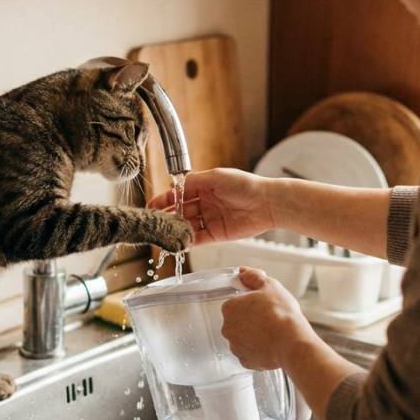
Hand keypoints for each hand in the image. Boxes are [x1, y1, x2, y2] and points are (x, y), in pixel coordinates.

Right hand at [147, 168, 276, 245]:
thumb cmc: (246, 186)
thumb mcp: (216, 177)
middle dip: (167, 217)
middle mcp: (205, 203)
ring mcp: (211, 219)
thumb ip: (193, 182)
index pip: (178, 194)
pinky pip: (198, 239)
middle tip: (154, 223)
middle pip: (180, 211)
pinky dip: (188, 241)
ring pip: (188, 226)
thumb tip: (174, 185)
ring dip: (176, 230)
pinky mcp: (217, 234)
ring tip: (164, 234)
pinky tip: (178, 242)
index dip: (164, 200)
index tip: (151, 207)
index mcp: (204, 187)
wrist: (268, 203)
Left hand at [221, 267, 317, 370]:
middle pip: (238, 322)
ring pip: (243, 339)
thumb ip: (253, 277)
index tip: (263, 306)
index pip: (236, 304)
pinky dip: (259, 351)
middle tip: (269, 319)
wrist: (292, 341)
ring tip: (272, 333)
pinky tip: (271, 346)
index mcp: (229, 308)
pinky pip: (250, 354)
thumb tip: (242, 271)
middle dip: (251, 321)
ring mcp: (235, 346)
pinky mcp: (245, 361)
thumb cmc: (281, 312)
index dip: (251, 304)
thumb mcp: (270, 285)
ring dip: (254, 336)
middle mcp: (227, 328)